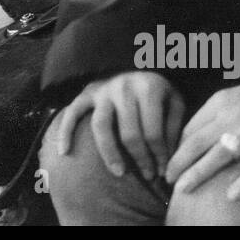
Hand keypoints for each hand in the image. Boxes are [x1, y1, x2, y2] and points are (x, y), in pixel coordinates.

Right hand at [52, 72, 185, 180]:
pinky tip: (64, 151)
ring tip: (119, 173)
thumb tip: (168, 161)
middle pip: (129, 133)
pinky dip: (66, 131)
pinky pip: (73, 112)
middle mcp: (124, 88)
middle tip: (147, 176)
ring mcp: (103, 91)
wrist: (136, 63)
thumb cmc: (157, 89)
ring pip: (101, 126)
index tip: (162, 171)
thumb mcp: (174, 101)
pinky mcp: (87, 93)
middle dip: (140, 159)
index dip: (159, 155)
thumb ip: (174, 127)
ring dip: (110, 153)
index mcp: (148, 89)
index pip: (153, 132)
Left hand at [164, 78, 239, 200]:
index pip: (191, 130)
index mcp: (218, 103)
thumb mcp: (227, 99)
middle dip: (178, 163)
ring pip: (219, 155)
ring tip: (183, 188)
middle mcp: (231, 117)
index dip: (178, 149)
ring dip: (198, 173)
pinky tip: (231, 195)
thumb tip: (185, 141)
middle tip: (167, 178)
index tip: (171, 163)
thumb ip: (208, 117)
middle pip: (197, 143)